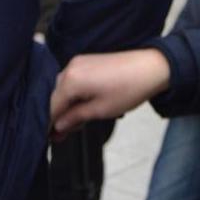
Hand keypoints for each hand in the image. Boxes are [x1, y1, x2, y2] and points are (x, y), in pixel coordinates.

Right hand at [50, 49, 171, 136]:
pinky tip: (81, 108)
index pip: (51, 106)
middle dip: (58, 116)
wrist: (150, 68)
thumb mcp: (100, 110)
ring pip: (64, 89)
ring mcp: (78, 63)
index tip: (50, 138)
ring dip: (67, 106)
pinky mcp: (86, 61)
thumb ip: (75, 118)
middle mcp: (69, 68)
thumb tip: (58, 126)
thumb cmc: (128, 90)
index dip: (49, 124)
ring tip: (76, 124)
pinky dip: (74, 95)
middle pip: (55, 97)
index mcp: (71, 80)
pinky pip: (72, 80)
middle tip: (62, 136)